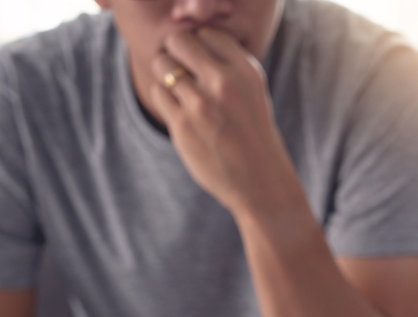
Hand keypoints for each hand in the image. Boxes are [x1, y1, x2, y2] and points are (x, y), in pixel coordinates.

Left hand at [147, 28, 303, 218]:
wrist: (259, 181)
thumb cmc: (252, 132)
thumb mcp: (253, 90)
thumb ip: (227, 64)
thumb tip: (190, 43)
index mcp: (245, 70)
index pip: (206, 33)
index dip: (200, 47)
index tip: (204, 66)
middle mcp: (224, 82)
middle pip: (178, 40)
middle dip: (176, 54)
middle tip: (185, 74)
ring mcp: (201, 104)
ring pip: (162, 64)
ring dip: (167, 75)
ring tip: (182, 93)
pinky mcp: (182, 125)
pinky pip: (158, 92)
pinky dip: (165, 98)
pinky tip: (180, 111)